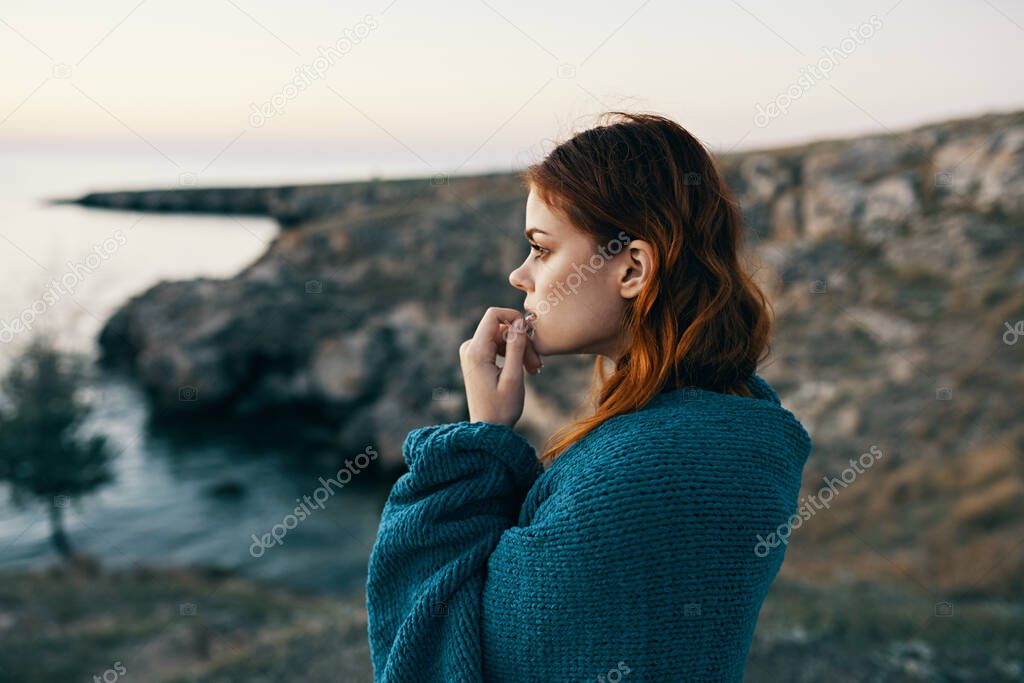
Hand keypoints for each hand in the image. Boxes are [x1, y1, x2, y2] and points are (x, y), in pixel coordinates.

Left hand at [458, 307, 542, 427]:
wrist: (488, 429)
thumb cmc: (501, 408)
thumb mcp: (514, 377)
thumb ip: (516, 346)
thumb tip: (520, 321)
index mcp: (475, 351)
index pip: (493, 315)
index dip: (514, 316)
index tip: (530, 331)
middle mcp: (469, 348)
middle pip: (501, 328)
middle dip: (522, 341)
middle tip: (538, 365)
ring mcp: (472, 353)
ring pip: (502, 338)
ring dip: (520, 350)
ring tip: (534, 370)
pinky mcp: (477, 359)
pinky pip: (497, 347)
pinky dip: (513, 355)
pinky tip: (525, 370)